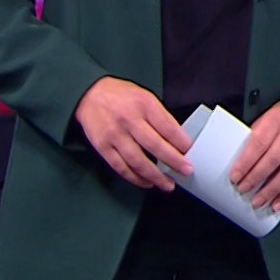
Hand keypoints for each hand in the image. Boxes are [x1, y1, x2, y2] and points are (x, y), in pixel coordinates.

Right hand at [73, 77, 193, 190]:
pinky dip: (135, 178)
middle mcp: (129, 120)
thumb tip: (177, 139)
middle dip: (173, 161)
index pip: (167, 126)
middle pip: (155, 145)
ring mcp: (115, 135)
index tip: (190, 152)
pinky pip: (121, 167)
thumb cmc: (121, 96)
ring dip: (155, 176)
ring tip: (168, 184)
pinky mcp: (103, 147)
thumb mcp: (145, 97)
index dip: (181, 142)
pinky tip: (147, 182)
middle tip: (186, 171)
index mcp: (144, 104)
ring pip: (137, 161)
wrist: (88, 95)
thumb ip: (159, 116)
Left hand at [230, 94, 279, 212]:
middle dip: (255, 178)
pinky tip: (276, 203)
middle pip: (272, 160)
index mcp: (276, 122)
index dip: (246, 162)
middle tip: (243, 189)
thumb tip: (240, 160)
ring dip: (270, 191)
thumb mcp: (268, 116)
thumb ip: (256, 136)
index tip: (235, 176)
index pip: (258, 144)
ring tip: (257, 201)